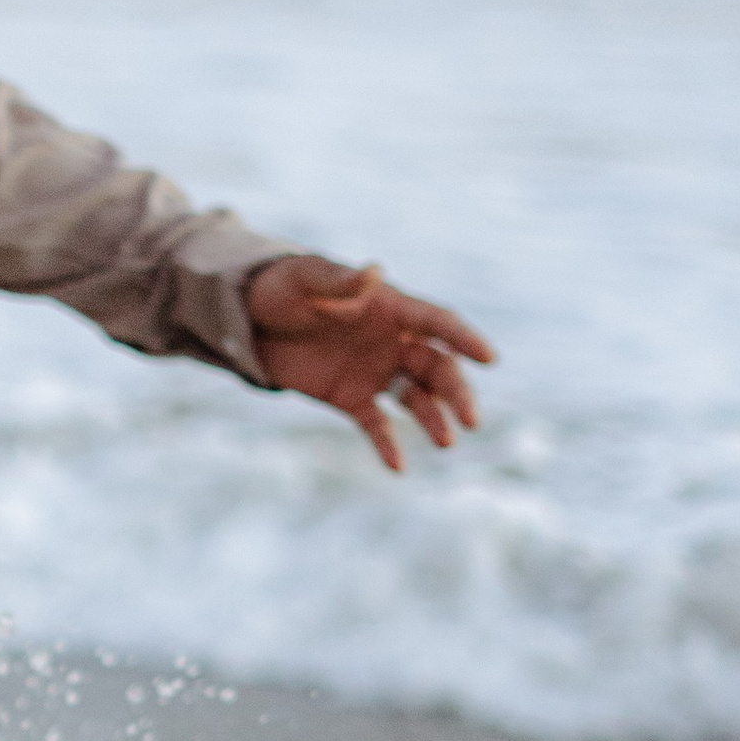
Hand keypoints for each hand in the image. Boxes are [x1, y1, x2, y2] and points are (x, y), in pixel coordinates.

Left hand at [243, 256, 493, 473]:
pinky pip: (376, 424)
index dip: (463, 339)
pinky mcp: (351, 398)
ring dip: (433, 418)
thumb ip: (341, 282)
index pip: (437, 323)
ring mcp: (375, 371)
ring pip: (416, 397)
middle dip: (456, 391)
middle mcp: (394, 341)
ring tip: (446, 441)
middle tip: (470, 418)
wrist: (250, 319)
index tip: (488, 358)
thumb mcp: (307, 279)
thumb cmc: (285, 288)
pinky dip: (388, 444)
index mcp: (391, 308)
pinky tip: (398, 468)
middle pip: (436, 366)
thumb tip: (374, 272)